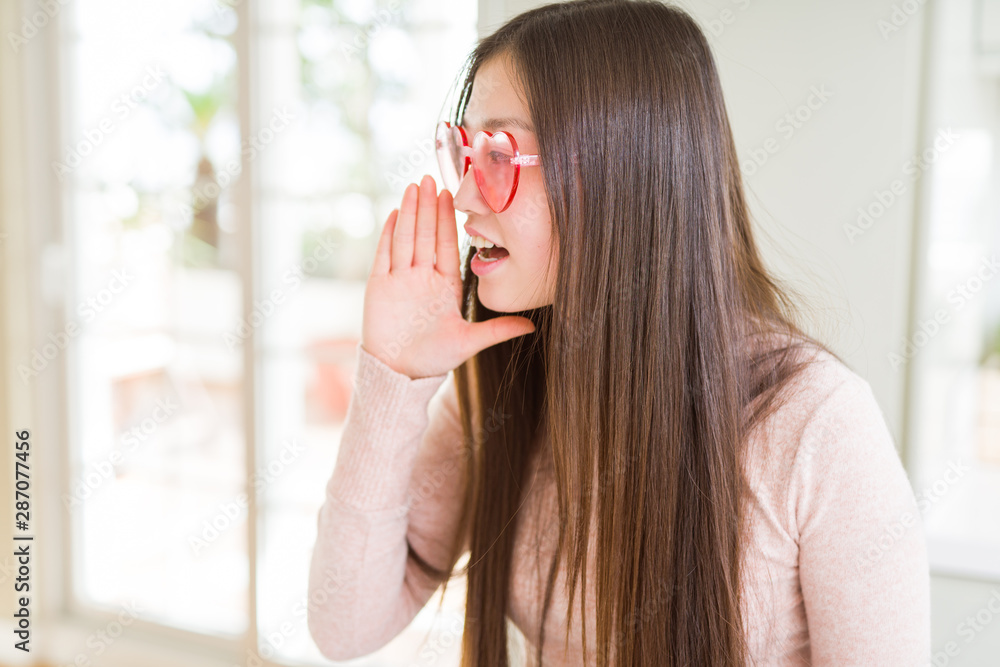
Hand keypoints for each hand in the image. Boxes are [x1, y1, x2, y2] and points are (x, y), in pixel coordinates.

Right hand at [361, 174, 536, 378]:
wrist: (400, 374)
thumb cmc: (434, 360)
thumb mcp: (469, 342)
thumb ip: (498, 330)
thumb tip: (532, 327)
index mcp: (444, 285)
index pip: (447, 245)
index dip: (449, 220)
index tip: (453, 196)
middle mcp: (422, 278)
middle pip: (426, 235)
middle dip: (429, 207)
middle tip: (432, 178)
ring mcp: (400, 280)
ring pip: (406, 238)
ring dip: (410, 213)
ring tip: (414, 187)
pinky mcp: (379, 286)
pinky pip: (384, 255)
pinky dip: (389, 234)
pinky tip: (394, 213)